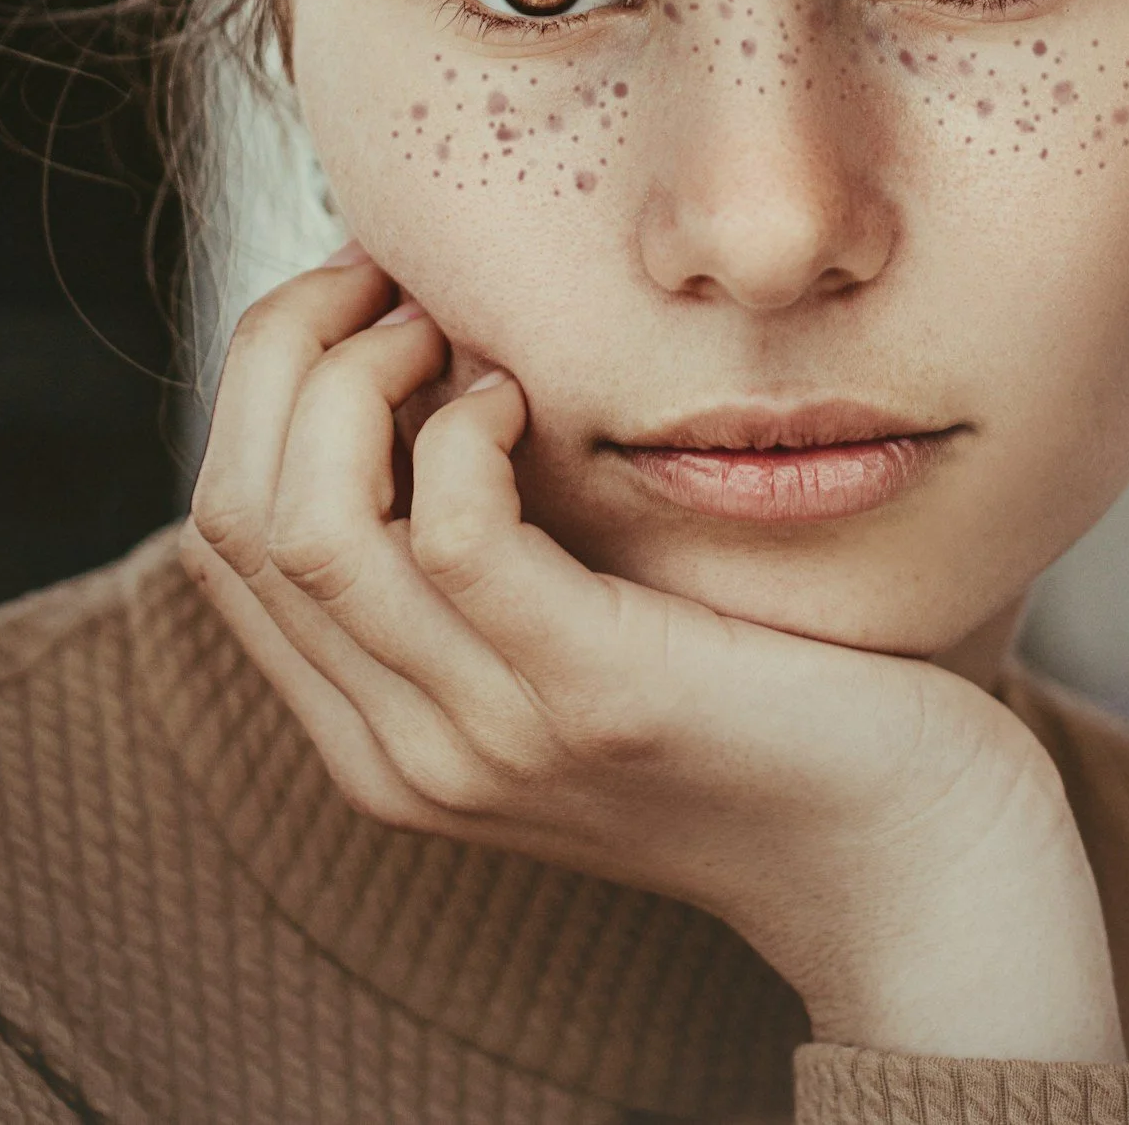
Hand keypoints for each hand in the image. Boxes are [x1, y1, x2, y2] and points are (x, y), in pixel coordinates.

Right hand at [184, 252, 1122, 1059]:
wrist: (906, 852)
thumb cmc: (758, 693)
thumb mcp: (575, 631)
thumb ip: (477, 554)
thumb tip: (420, 354)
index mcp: (374, 732)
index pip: (223, 528)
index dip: (268, 374)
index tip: (366, 287)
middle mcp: (401, 749)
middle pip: (238, 510)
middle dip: (292, 348)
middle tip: (397, 275)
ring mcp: (488, 734)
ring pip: (309, 521)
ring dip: (365, 373)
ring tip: (457, 323)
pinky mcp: (594, 692)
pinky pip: (455, 534)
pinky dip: (466, 429)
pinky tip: (525, 392)